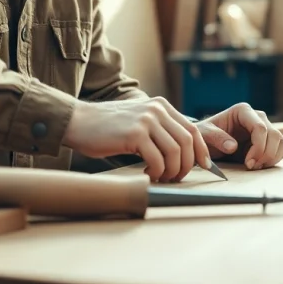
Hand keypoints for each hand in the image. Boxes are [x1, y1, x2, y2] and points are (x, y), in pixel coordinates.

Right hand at [62, 97, 212, 182]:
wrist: (79, 121)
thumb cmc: (108, 127)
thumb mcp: (140, 120)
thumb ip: (160, 129)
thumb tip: (182, 152)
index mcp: (162, 106)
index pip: (193, 129)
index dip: (201, 150)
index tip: (204, 166)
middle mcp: (157, 109)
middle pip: (187, 141)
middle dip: (186, 165)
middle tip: (176, 178)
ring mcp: (146, 120)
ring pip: (174, 152)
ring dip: (171, 171)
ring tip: (161, 177)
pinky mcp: (134, 134)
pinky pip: (157, 159)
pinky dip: (157, 172)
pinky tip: (147, 174)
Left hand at [195, 103, 282, 169]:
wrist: (208, 141)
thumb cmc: (205, 135)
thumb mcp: (205, 134)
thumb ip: (216, 138)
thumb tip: (233, 146)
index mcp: (243, 111)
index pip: (260, 127)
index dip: (258, 147)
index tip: (248, 163)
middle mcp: (257, 117)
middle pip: (274, 135)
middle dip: (265, 155)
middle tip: (251, 167)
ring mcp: (265, 128)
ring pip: (281, 142)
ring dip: (271, 158)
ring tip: (254, 167)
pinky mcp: (268, 140)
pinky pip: (281, 149)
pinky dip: (274, 159)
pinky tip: (259, 165)